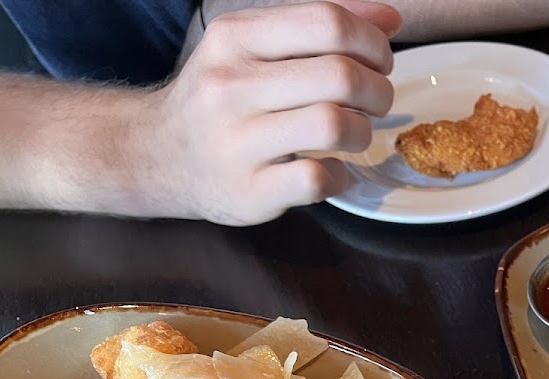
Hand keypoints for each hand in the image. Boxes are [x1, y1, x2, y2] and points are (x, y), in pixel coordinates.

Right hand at [143, 0, 400, 224]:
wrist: (159, 156)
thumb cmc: (222, 99)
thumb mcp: (255, 47)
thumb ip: (318, 28)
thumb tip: (389, 18)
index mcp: (236, 38)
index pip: (327, 22)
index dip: (372, 41)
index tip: (379, 60)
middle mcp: (230, 86)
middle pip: (339, 76)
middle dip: (378, 89)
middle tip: (376, 101)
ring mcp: (237, 142)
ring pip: (333, 125)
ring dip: (362, 132)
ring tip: (355, 133)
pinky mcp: (249, 191)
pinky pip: (317, 179)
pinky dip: (340, 177)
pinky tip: (332, 170)